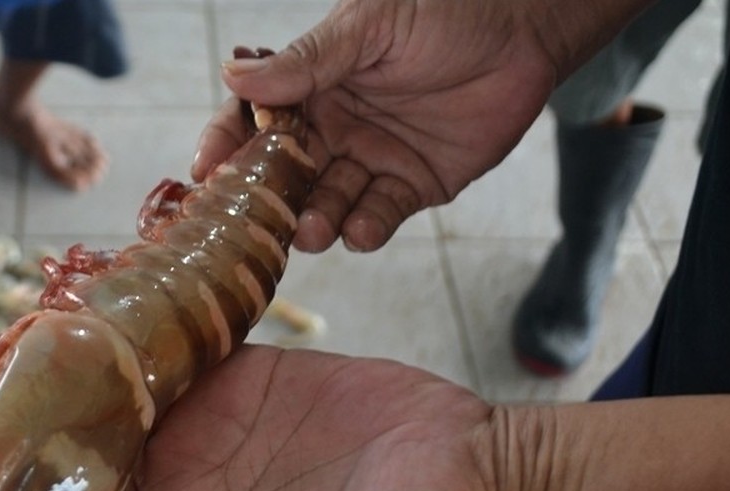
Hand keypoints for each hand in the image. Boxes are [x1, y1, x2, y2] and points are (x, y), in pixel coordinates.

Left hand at [0, 331, 498, 490]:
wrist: (470, 475)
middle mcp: (177, 480)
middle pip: (73, 457)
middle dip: (13, 427)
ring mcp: (203, 422)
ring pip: (107, 394)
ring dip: (54, 368)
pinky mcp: (238, 372)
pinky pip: (167, 344)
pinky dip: (125, 326)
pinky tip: (80, 296)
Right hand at [192, 0, 558, 251]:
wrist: (524, 25)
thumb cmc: (442, 9)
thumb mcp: (366, 27)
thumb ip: (305, 62)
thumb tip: (232, 75)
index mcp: (311, 88)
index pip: (254, 121)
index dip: (227, 145)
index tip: (206, 171)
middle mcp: (333, 129)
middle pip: (285, 175)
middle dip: (269, 201)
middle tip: (259, 221)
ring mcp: (371, 160)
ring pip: (328, 203)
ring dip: (315, 221)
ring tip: (310, 230)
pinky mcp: (413, 185)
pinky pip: (380, 215)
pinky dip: (366, 228)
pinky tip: (360, 230)